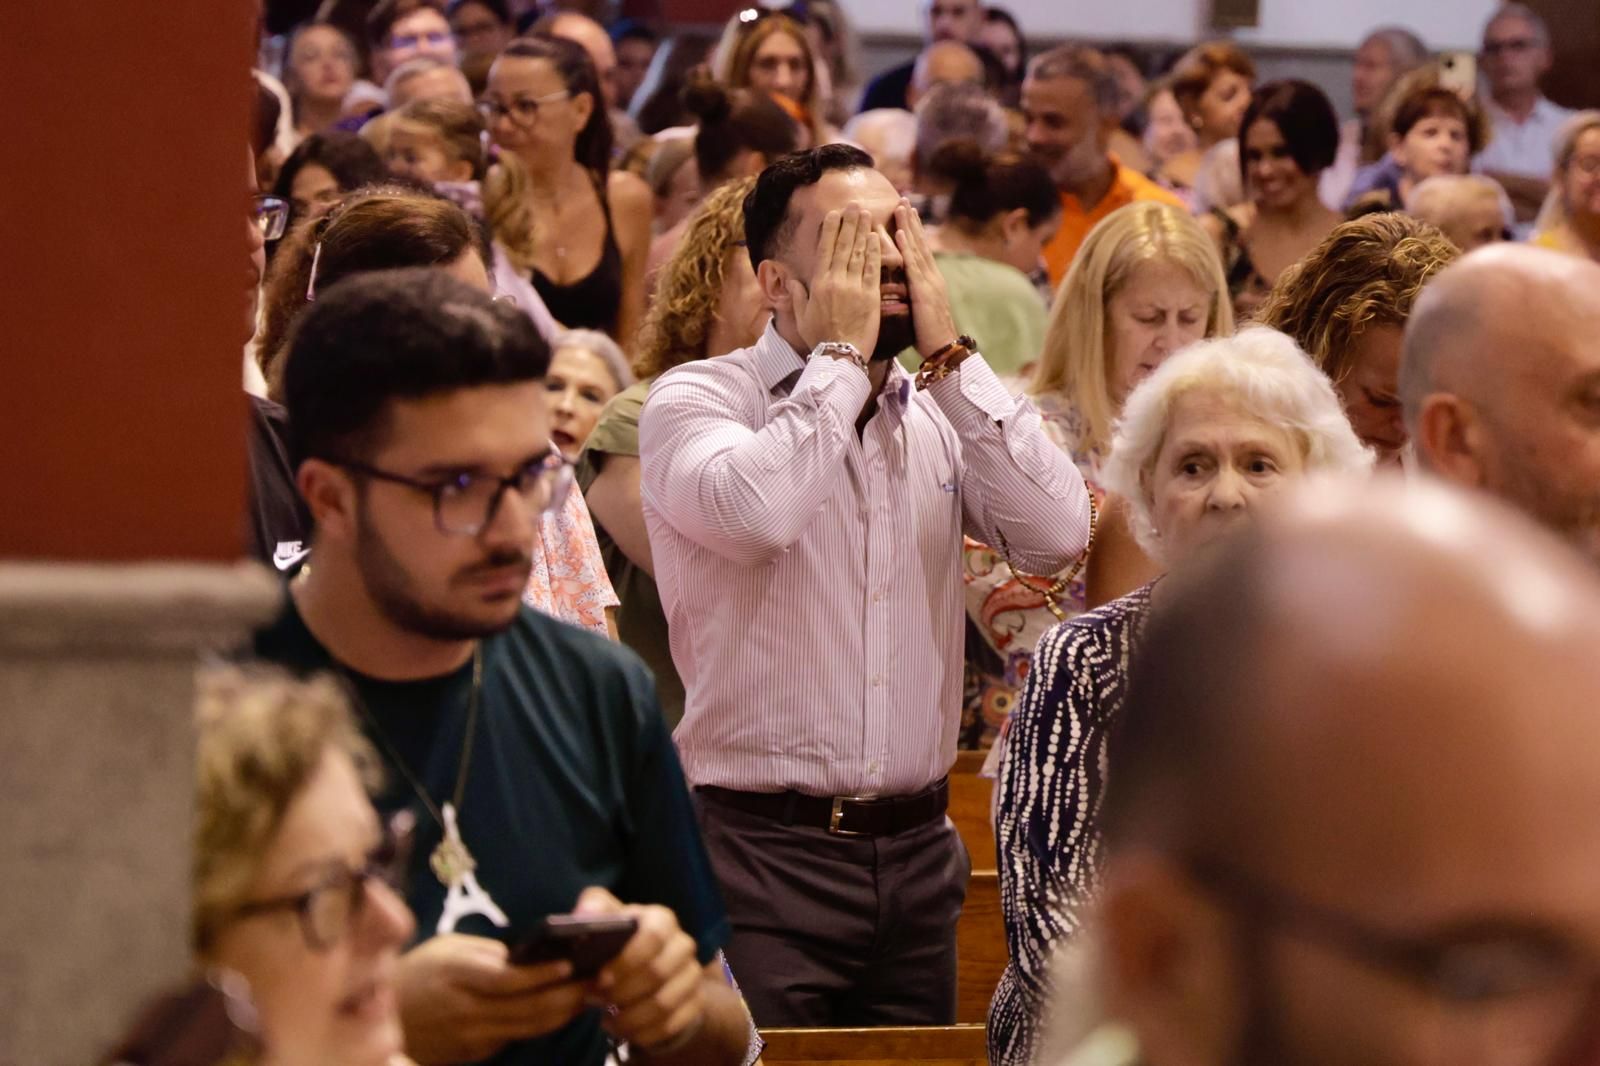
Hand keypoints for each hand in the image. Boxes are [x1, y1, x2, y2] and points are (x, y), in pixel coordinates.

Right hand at [396, 933, 585, 1063]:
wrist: (384, 1017)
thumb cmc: (419, 972)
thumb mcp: (449, 949)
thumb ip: (488, 954)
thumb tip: (532, 957)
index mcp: (457, 976)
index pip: (508, 980)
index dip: (543, 975)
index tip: (572, 964)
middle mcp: (465, 1010)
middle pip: (528, 1009)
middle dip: (570, 995)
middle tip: (600, 978)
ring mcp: (470, 1037)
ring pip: (529, 1028)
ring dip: (565, 1012)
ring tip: (591, 993)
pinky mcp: (474, 1053)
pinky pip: (515, 1037)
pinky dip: (543, 1024)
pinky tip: (563, 1009)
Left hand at [575, 887, 706, 1052]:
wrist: (648, 967)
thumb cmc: (621, 940)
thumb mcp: (606, 918)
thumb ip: (593, 908)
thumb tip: (583, 914)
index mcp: (662, 920)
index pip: (653, 936)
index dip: (627, 960)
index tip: (600, 978)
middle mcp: (683, 945)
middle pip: (658, 973)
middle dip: (623, 992)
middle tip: (598, 1001)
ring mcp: (692, 975)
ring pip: (663, 1004)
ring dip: (630, 1018)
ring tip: (607, 1020)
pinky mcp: (695, 1003)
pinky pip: (671, 1025)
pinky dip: (642, 1033)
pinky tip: (623, 1029)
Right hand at [788, 203, 880, 358]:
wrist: (841, 356)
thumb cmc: (819, 339)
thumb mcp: (802, 317)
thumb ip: (797, 296)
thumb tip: (792, 280)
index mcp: (818, 284)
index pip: (825, 250)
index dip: (830, 230)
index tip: (834, 214)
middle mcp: (836, 281)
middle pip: (843, 246)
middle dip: (849, 223)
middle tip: (854, 204)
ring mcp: (854, 288)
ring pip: (858, 253)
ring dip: (862, 231)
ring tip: (866, 213)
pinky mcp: (871, 296)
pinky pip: (872, 269)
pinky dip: (874, 252)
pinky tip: (876, 237)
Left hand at [893, 201, 959, 358]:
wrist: (943, 349)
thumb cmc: (928, 335)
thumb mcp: (919, 310)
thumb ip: (913, 295)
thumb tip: (902, 288)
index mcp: (930, 281)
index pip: (920, 250)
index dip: (913, 230)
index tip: (906, 212)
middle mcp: (932, 276)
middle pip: (920, 243)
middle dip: (911, 220)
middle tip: (903, 199)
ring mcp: (929, 282)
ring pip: (917, 249)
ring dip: (909, 226)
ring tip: (901, 207)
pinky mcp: (924, 291)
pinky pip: (914, 266)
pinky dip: (908, 248)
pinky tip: (901, 233)